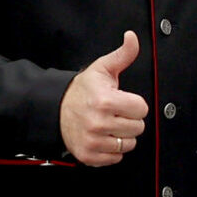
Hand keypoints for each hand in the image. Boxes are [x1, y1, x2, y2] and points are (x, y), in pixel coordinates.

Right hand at [58, 33, 149, 166]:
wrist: (55, 109)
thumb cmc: (82, 90)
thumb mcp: (102, 69)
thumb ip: (122, 55)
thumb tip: (133, 38)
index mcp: (105, 101)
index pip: (141, 109)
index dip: (134, 104)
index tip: (122, 101)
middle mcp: (99, 123)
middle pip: (138, 128)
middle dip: (129, 119)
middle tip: (114, 113)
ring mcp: (93, 141)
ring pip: (129, 144)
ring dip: (122, 135)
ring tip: (109, 125)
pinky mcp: (89, 156)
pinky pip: (116, 158)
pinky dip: (112, 150)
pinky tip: (103, 137)